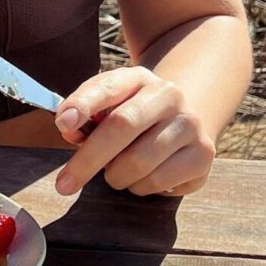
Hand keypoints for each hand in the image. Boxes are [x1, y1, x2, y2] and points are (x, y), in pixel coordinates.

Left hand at [52, 67, 214, 198]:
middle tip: (64, 184)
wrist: (188, 120)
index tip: (63, 125)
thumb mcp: (110, 105)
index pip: (108, 87)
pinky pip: (156, 182)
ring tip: (117, 170)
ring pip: (137, 163)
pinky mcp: (202, 155)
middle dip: (88, 159)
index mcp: (139, 78)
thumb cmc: (136, 117)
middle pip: (122, 126)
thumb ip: (85, 112)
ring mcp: (189, 125)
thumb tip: (68, 128)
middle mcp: (169, 96)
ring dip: (115, 176)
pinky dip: (139, 187)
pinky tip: (143, 177)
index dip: (83, 104)